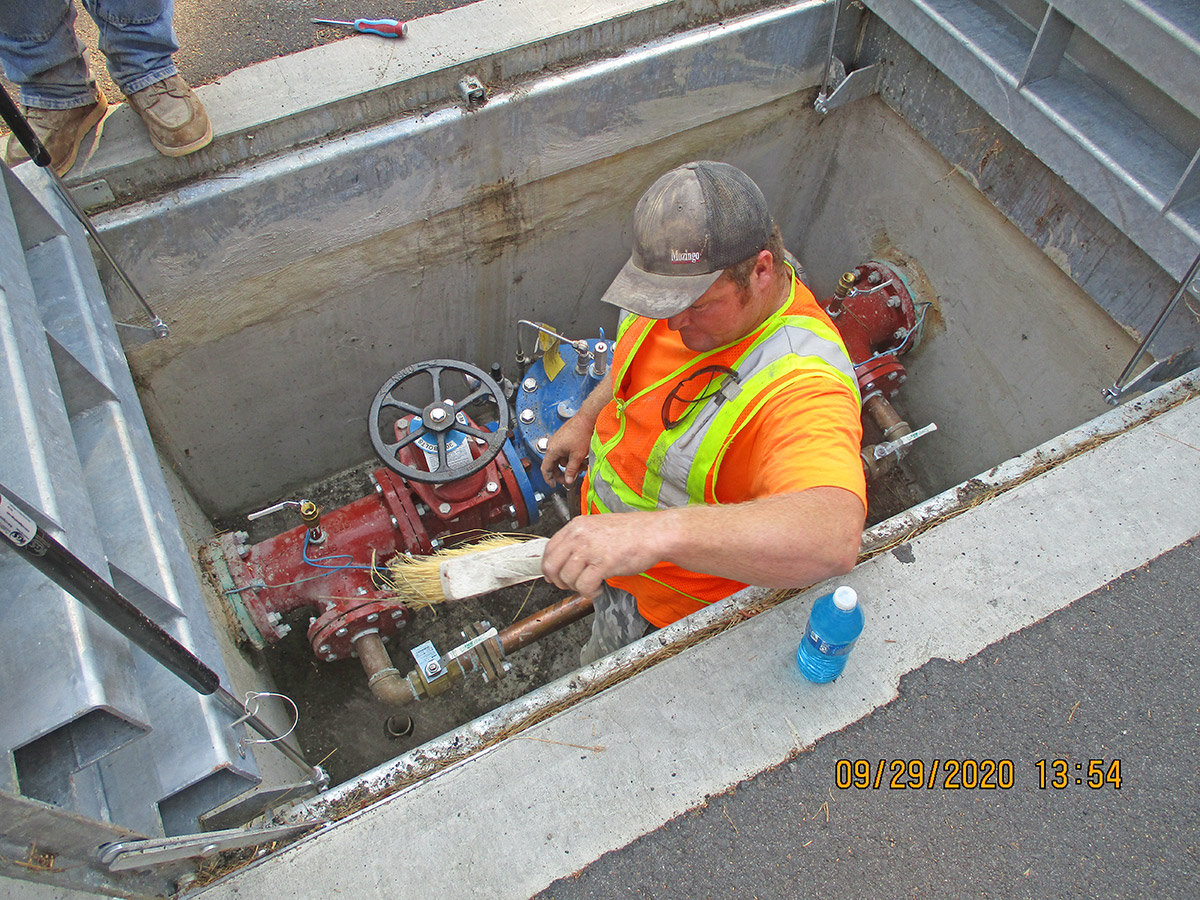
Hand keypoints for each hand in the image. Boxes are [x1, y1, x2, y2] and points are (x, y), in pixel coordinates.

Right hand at [540, 415, 593, 485]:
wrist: (587, 419)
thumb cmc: (581, 434)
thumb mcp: (577, 456)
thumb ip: (571, 470)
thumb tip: (568, 481)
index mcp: (552, 450)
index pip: (546, 468)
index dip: (549, 479)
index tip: (554, 485)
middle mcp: (552, 445)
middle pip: (555, 464)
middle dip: (565, 472)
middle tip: (572, 478)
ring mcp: (558, 441)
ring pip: (562, 458)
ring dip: (571, 464)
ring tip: (582, 466)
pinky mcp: (564, 438)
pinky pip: (565, 451)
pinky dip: (572, 457)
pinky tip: (582, 458)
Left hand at [541, 512, 669, 598]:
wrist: (654, 534)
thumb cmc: (632, 532)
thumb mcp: (598, 527)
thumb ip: (580, 540)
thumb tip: (565, 559)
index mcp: (576, 526)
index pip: (549, 549)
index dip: (549, 568)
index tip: (554, 577)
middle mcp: (579, 536)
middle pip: (551, 566)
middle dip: (559, 581)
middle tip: (570, 585)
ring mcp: (590, 549)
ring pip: (567, 578)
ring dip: (578, 587)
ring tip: (592, 584)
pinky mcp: (602, 564)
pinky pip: (584, 586)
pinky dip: (590, 592)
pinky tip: (599, 587)